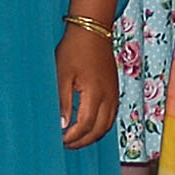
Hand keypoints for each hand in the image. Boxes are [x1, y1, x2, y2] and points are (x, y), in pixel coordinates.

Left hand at [56, 22, 117, 150]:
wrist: (93, 30)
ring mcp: (114, 93)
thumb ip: (62, 101)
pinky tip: (88, 125)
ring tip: (76, 138)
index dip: (73, 136)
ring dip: (93, 135)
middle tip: (67, 144)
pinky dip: (100, 125)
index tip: (60, 140)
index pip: (86, 124)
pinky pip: (111, 115)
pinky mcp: (114, 90)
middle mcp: (108, 96)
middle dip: (83, 140)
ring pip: (107, 124)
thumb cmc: (74, 50)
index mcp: (95, 93)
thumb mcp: (62, 75)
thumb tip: (62, 125)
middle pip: (99, 129)